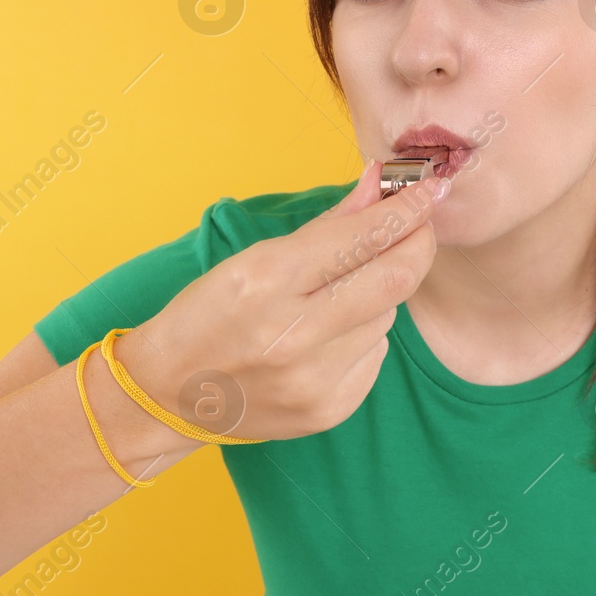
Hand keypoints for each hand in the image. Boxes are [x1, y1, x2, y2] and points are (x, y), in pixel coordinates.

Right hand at [135, 161, 448, 440]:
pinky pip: (374, 354)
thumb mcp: (253, 259)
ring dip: (378, 294)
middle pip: (395, 280)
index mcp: (267, 282)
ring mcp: (314, 381)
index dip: (405, 211)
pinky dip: (363, 335)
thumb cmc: (207, 315)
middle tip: (418, 227)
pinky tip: (326, 337)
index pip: (362, 238)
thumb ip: (328, 225)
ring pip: (387, 317)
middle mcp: (293, 334)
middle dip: (416, 245)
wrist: (168, 394)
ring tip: (335, 295)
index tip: (428, 190)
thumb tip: (380, 184)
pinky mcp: (328, 411)